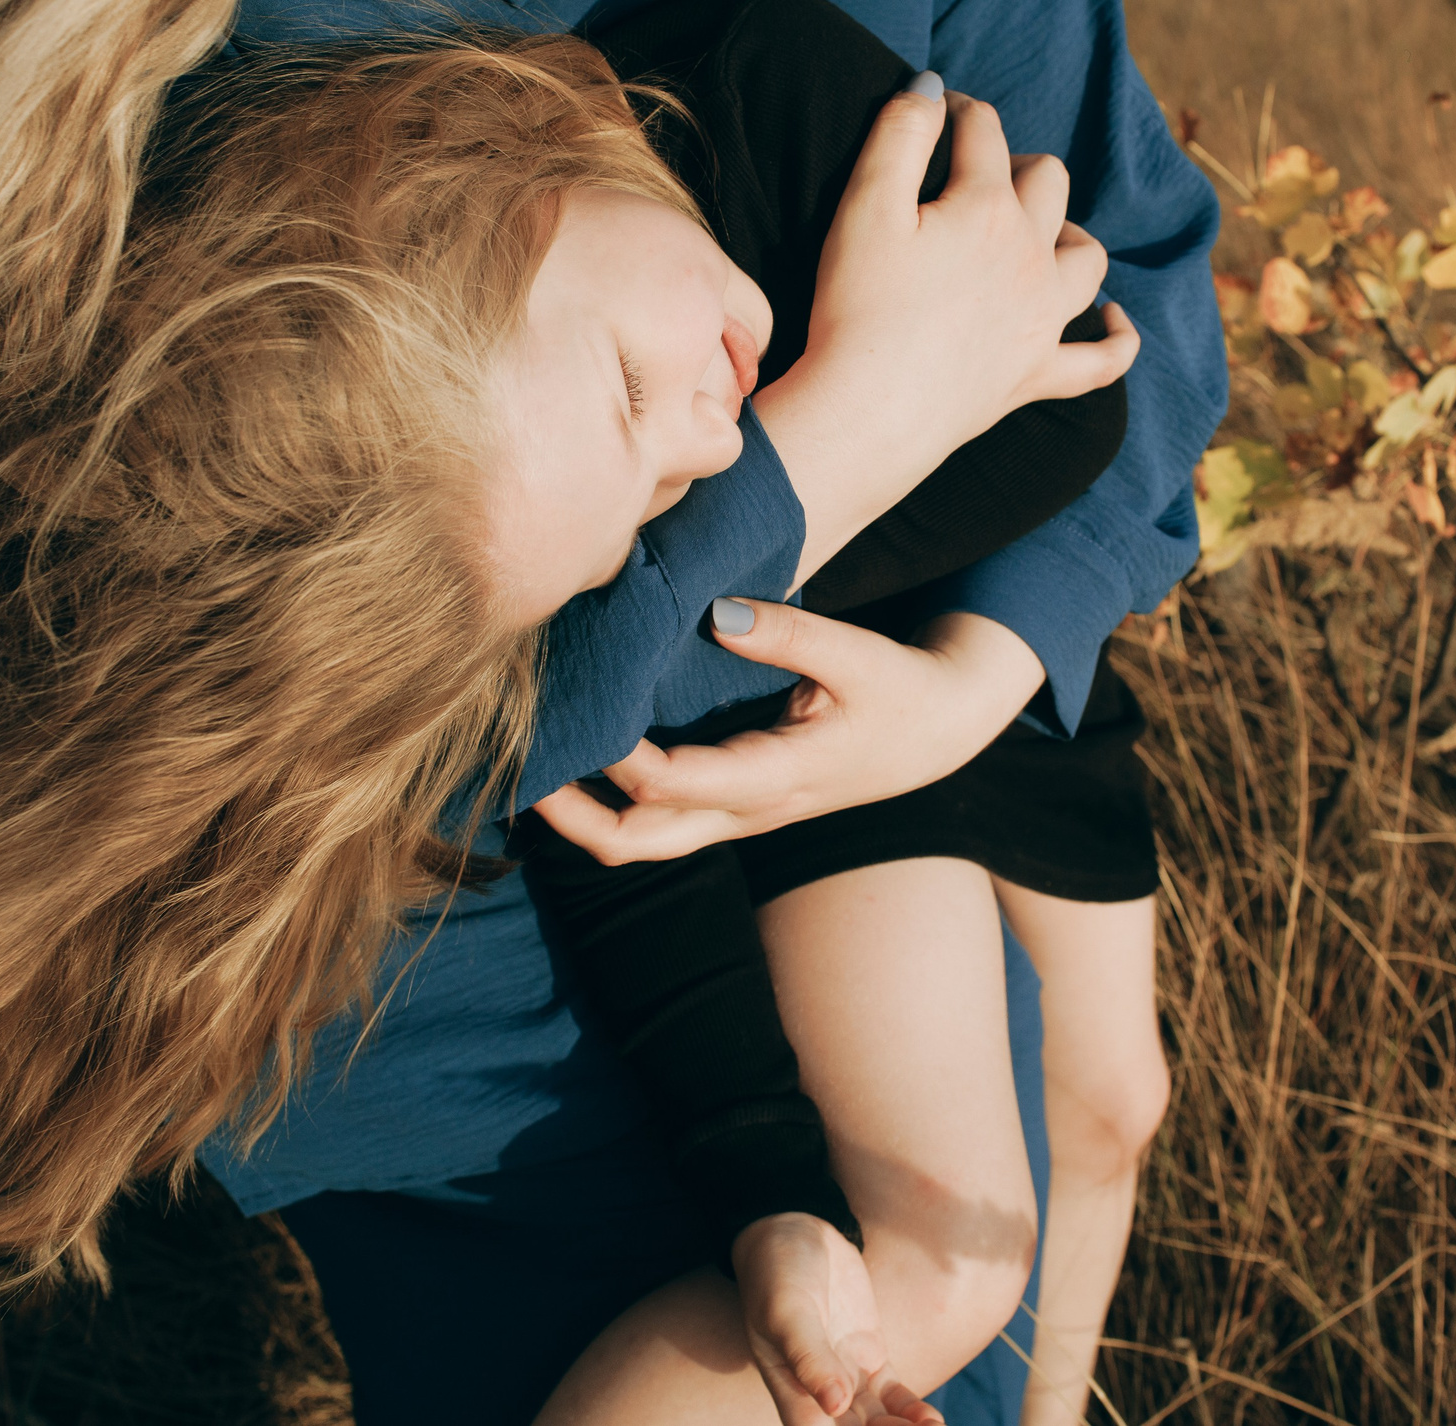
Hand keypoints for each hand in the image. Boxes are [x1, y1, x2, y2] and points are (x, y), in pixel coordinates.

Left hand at [532, 607, 1042, 864]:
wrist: (937, 732)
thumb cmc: (899, 691)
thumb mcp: (859, 655)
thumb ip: (790, 634)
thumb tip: (720, 613)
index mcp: (777, 777)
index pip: (673, 785)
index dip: (618, 756)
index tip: (586, 707)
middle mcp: (747, 810)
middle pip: (639, 843)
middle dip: (573, 817)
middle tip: (518, 771)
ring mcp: (736, 816)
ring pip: (642, 842)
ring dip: (582, 816)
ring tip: (531, 768)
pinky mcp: (730, 803)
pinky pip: (657, 820)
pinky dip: (610, 801)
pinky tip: (579, 758)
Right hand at [731, 1214, 944, 1425]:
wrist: (793, 1234)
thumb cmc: (778, 1271)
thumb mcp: (788, 1309)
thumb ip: (810, 1356)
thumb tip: (835, 1405)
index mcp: (789, 1387)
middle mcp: (816, 1390)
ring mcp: (846, 1374)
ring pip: (877, 1422)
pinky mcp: (868, 1356)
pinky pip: (892, 1398)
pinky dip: (910, 1412)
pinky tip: (931, 1420)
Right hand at [754, 83, 1139, 583]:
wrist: (868, 412)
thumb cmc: (857, 307)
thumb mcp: (863, 205)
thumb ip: (899, 135)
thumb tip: (931, 87)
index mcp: (987, 209)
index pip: (983, 132)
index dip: (958, 110)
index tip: (934, 112)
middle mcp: (1031, 258)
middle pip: (1049, 183)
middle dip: (1017, 166)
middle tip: (975, 178)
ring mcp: (1043, 321)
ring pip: (1087, 258)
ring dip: (1069, 235)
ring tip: (1040, 235)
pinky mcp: (1037, 377)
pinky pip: (1101, 360)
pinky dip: (1116, 338)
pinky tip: (1115, 321)